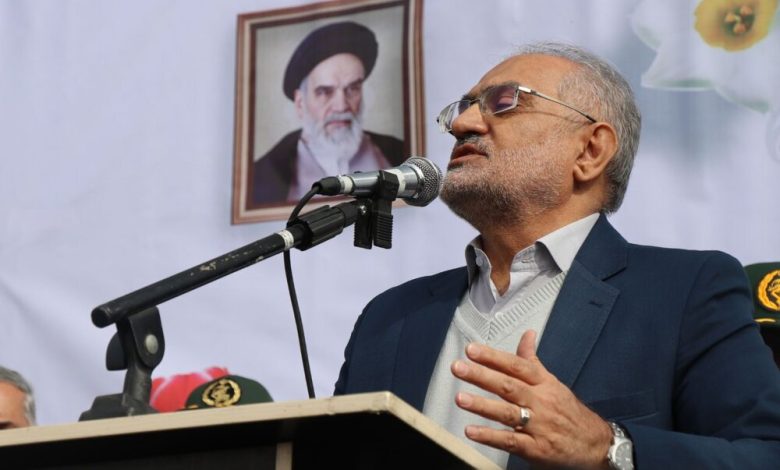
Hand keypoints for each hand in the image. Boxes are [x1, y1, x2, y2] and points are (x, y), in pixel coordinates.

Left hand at [451, 330, 612, 468]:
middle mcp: (540, 402)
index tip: (472, 350)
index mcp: (543, 383)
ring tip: (460, 398)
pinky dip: (490, 436)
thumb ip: (532, 360)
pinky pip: (511, 441)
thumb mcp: (552, 382)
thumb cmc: (568, 410)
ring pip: (508, 413)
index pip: (516, 366)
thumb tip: (527, 334)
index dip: (494, 357)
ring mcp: (538, 425)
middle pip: (509, 386)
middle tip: (459, 368)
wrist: (596, 443)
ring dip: (482, 405)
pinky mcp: (536, 448)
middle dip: (482, 375)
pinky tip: (472, 431)